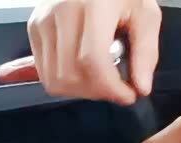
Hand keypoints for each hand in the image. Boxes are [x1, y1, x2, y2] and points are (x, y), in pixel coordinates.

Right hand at [0, 0, 161, 104]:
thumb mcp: (146, 15)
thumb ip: (146, 52)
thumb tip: (141, 87)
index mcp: (93, 6)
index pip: (93, 61)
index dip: (111, 88)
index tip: (128, 95)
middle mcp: (61, 12)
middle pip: (71, 75)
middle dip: (98, 92)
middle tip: (116, 87)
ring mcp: (43, 20)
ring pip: (55, 79)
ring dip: (81, 90)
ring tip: (100, 78)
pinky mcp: (34, 28)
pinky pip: (45, 72)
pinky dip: (66, 81)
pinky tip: (83, 72)